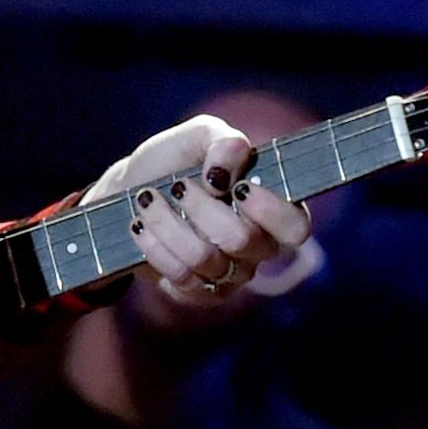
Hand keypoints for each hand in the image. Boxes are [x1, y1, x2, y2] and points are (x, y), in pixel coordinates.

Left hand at [83, 114, 309, 310]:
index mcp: (274, 207)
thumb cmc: (176, 159)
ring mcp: (231, 274)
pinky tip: (142, 226)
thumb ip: (223, 142)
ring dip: (168, 223)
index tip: (237, 187)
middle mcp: (260, 246)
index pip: (296, 226)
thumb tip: (224, 174)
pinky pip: (180, 278)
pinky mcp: (199, 293)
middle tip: (177, 185)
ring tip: (147, 199)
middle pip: (242, 240)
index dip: (270, 211)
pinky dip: (155, 246)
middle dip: (200, 208)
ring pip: (204, 259)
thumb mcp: (199, 135)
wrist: (131, 189)